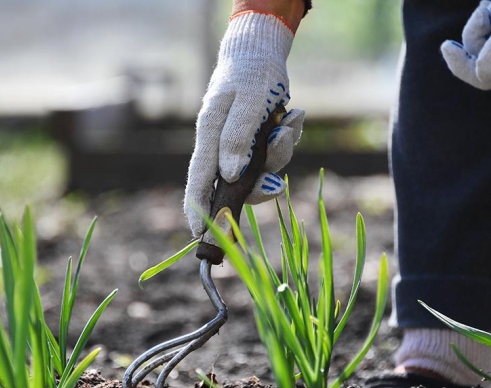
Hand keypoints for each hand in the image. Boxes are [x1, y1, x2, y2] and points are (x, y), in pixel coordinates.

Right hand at [184, 11, 305, 237]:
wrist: (263, 51)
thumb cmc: (251, 73)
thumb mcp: (247, 102)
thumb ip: (237, 138)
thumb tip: (229, 176)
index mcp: (209, 135)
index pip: (199, 179)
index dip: (197, 208)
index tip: (197, 233)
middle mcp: (222, 145)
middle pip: (235, 184)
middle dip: (259, 186)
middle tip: (276, 184)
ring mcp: (240, 145)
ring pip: (262, 171)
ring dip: (280, 152)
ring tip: (288, 122)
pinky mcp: (258, 141)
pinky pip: (276, 155)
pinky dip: (288, 138)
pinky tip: (293, 115)